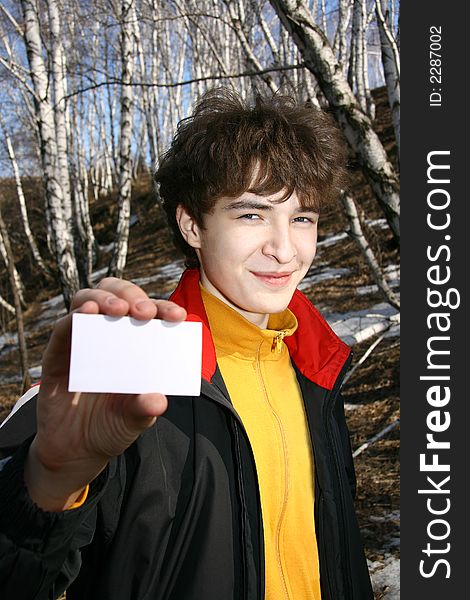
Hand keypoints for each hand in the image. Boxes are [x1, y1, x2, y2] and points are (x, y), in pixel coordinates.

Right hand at [24, 278, 186, 510]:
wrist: (76, 452)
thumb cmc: (112, 426)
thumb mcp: (133, 420)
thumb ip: (144, 409)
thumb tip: (158, 400)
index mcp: (137, 344)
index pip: (152, 315)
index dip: (165, 309)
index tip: (178, 316)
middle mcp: (110, 334)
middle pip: (119, 295)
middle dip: (133, 297)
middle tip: (144, 312)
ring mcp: (83, 340)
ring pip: (89, 299)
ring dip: (105, 299)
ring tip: (117, 310)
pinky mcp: (58, 353)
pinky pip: (63, 327)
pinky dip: (74, 317)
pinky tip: (86, 315)